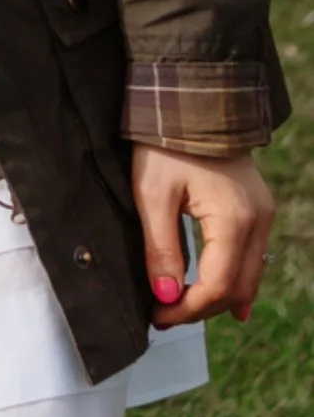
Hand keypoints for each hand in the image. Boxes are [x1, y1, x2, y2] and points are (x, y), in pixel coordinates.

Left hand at [132, 143, 273, 323]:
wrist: (192, 100)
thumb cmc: (166, 144)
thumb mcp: (152, 194)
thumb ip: (161, 248)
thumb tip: (167, 297)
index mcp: (234, 220)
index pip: (217, 286)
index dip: (187, 309)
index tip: (157, 316)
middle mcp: (258, 222)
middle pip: (236, 287)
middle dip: (201, 308)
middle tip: (164, 316)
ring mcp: (263, 215)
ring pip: (249, 276)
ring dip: (218, 296)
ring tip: (182, 309)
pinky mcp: (258, 208)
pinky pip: (252, 257)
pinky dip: (235, 279)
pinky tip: (225, 299)